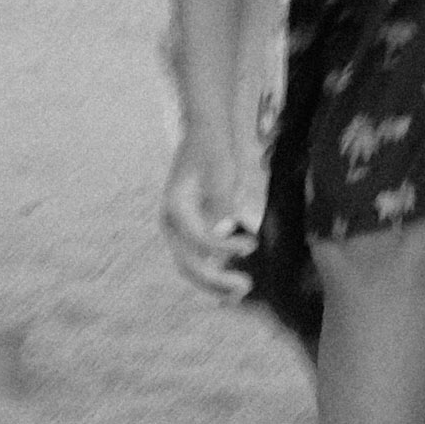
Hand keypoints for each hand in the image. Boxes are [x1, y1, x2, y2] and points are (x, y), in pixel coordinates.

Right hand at [160, 133, 254, 296]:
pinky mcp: (191, 233)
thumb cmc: (213, 148)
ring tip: (242, 288)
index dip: (224, 248)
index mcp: (175, 207)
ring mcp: (179, 230)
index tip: (251, 243)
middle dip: (215, 280)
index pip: (198, 238)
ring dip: (214, 281)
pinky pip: (200, 258)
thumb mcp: (221, 167)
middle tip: (245, 285)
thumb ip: (222, 197)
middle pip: (188, 263)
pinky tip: (235, 277)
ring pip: (192, 266)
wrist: (203, 135)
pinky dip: (216, 270)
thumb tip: (224, 228)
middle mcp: (172, 224)